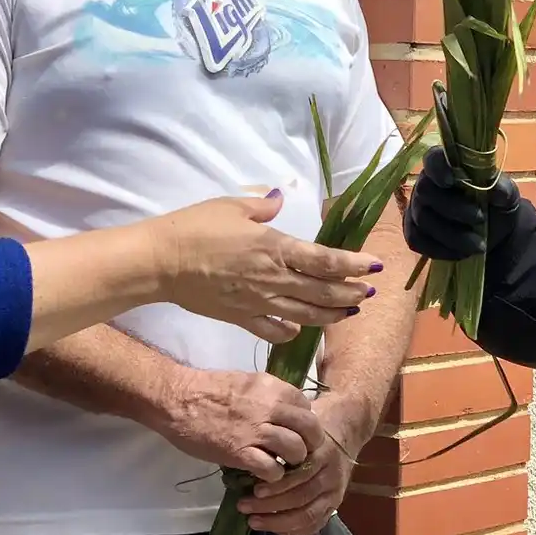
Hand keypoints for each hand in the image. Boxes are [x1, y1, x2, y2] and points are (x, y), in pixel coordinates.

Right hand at [151, 193, 379, 342]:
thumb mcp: (231, 206)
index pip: (325, 260)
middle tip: (369, 292)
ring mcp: (259, 302)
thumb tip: (278, 202)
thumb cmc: (195, 227)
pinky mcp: (241, 318)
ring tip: (349, 311)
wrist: (161, 262)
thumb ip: (261, 208)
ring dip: (332, 314)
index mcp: (275, 247)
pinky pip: (273, 330)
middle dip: (351, 292)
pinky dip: (291, 332)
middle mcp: (273, 278)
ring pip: (306, 315)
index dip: (354, 265)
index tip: (375, 267)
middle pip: (323, 291)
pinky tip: (300, 330)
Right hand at [154, 366, 326, 484]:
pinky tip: (266, 474)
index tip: (296, 431)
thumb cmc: (208, 389)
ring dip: (294, 461)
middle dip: (310, 443)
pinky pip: (272, 469)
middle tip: (300, 452)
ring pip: (296, 449)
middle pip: (310, 428)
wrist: (177, 399)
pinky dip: (273, 475)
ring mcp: (256, 430)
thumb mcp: (248, 382)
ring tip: (284, 464)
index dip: (305, 422)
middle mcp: (271, 407)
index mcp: (273, 387)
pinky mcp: (241, 452)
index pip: (307, 406)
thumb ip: (269, 396)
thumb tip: (286, 412)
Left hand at [238, 387, 373, 534]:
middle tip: (244, 506)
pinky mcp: (334, 506)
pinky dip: (293, 530)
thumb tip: (248, 460)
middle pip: (302, 497)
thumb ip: (281, 446)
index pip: (300, 476)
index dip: (277, 487)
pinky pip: (315, 525)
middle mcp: (332, 475)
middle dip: (270, 506)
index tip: (253, 490)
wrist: (345, 433)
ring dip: (277, 521)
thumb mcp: (299, 431)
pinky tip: (273, 528)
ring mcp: (335, 493)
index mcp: (323, 454)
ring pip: (308, 515)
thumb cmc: (312, 433)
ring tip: (253, 521)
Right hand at [403, 148, 521, 261]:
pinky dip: (440, 249)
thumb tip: (497, 191)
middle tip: (480, 219)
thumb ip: (503, 190)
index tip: (450, 180)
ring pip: (422, 219)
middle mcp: (426, 183)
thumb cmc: (495, 204)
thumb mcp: (507, 196)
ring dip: (452, 235)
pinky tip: (461, 253)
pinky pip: (416, 240)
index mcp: (447, 165)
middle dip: (453, 209)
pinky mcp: (414, 231)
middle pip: (425, 192)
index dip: (437, 168)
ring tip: (478, 245)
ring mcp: (417, 208)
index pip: (432, 158)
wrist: (493, 232)